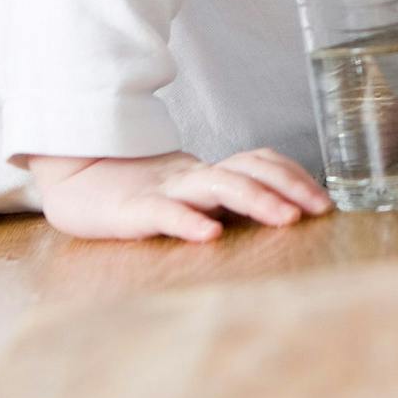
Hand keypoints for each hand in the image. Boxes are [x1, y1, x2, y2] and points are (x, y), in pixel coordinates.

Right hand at [29, 149, 331, 241]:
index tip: (324, 200)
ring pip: (216, 186)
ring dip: (256, 200)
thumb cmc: (137, 196)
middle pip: (248, 170)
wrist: (73, 181)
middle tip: (320, 209)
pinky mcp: (133, 211)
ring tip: (286, 219)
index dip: (293, 176)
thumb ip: (224, 201)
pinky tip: (210, 236)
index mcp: (207, 175)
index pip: (259, 162)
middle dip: (289, 187)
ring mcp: (164, 191)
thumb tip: (281, 217)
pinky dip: (189, 222)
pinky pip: (164, 214)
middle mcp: (192, 177)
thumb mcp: (188, 197)